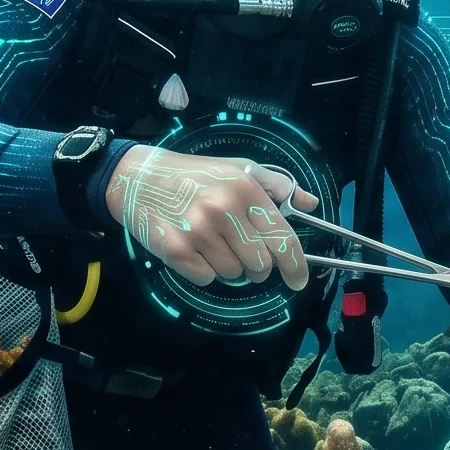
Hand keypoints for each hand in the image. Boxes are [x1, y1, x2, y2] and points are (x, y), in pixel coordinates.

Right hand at [103, 146, 318, 289]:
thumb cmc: (195, 174)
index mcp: (244, 189)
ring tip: (212, 243)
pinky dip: (204, 271)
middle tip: (242, 251)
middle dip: (257, 266)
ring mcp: (199, 232)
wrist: (138, 178)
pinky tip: (194, 249)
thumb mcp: (238, 168)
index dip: (295, 265)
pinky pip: (207, 279)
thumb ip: (277, 186)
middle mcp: (224, 210)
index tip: (299, 280)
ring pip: (234, 275)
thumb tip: (310, 205)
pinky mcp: (176, 251)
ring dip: (229, 266)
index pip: (281, 238)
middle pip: (261, 265)